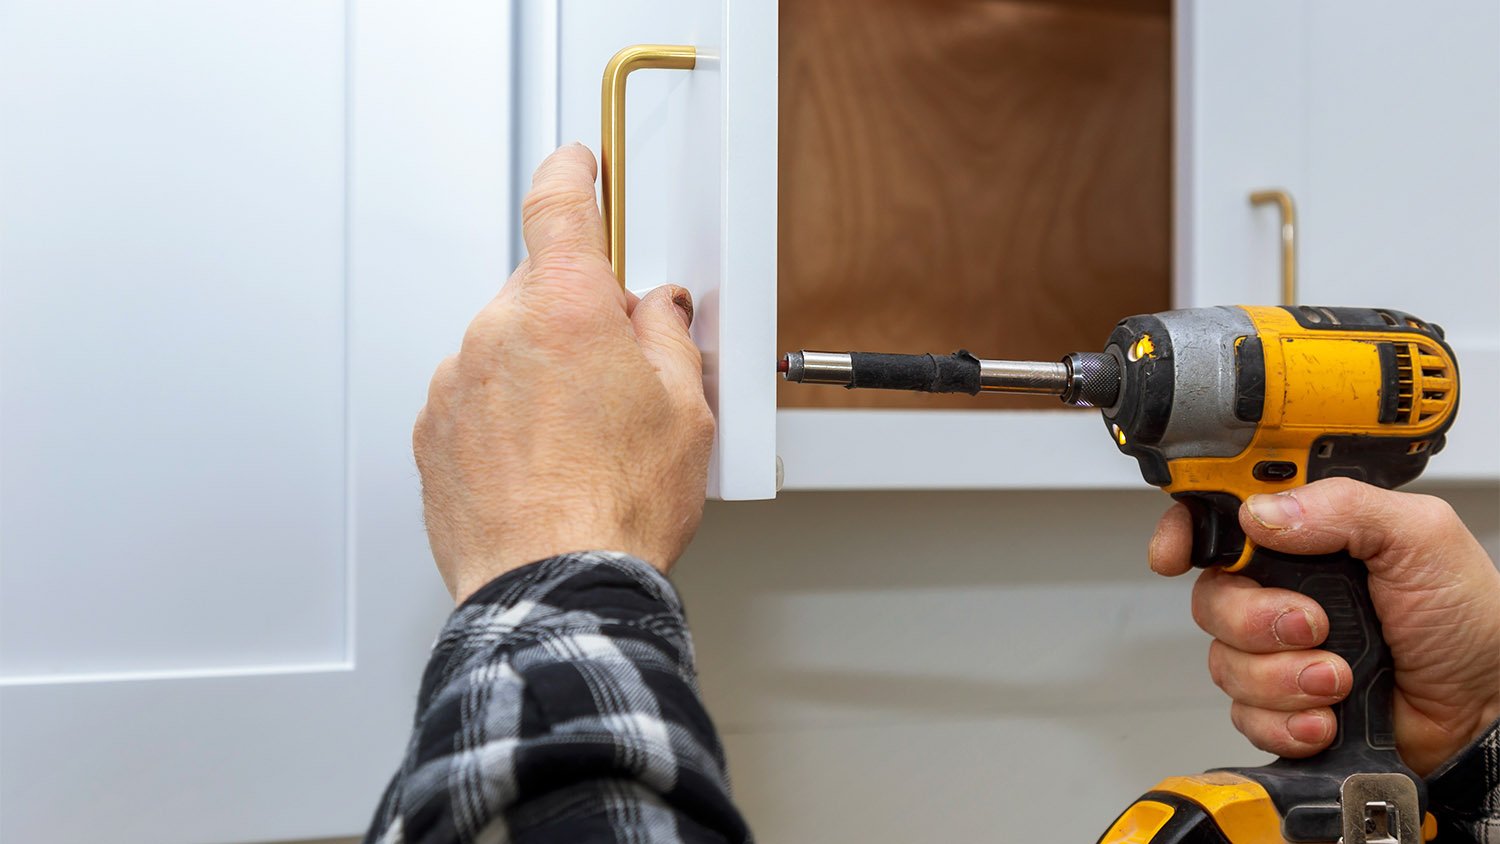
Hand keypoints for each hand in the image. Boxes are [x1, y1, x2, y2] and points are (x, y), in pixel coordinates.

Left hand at [414, 144, 714, 603]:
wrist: (555, 589)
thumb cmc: (615, 511)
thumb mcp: (685, 411)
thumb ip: (668, 337)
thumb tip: (658, 312)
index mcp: (566, 308)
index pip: (560, 205)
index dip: (572, 174)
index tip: (576, 163)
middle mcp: (499, 332)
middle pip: (540, 289)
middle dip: (579, 317)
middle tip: (620, 378)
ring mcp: (458, 382)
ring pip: (507, 346)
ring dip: (540, 371)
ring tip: (582, 442)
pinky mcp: (434, 431)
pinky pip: (476, 396)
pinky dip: (506, 414)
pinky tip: (546, 462)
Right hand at [1149, 477, 1499, 774]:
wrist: (1487, 713)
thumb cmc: (1469, 625)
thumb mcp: (1420, 538)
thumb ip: (1343, 507)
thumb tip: (1263, 514)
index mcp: (1310, 538)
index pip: (1223, 521)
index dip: (1185, 532)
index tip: (1175, 553)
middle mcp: (1286, 591)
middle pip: (1212, 597)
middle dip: (1256, 621)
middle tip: (1311, 625)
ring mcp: (1281, 652)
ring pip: (1225, 661)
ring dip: (1282, 677)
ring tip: (1338, 677)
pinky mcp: (1284, 705)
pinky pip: (1245, 714)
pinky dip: (1286, 720)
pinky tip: (1327, 716)